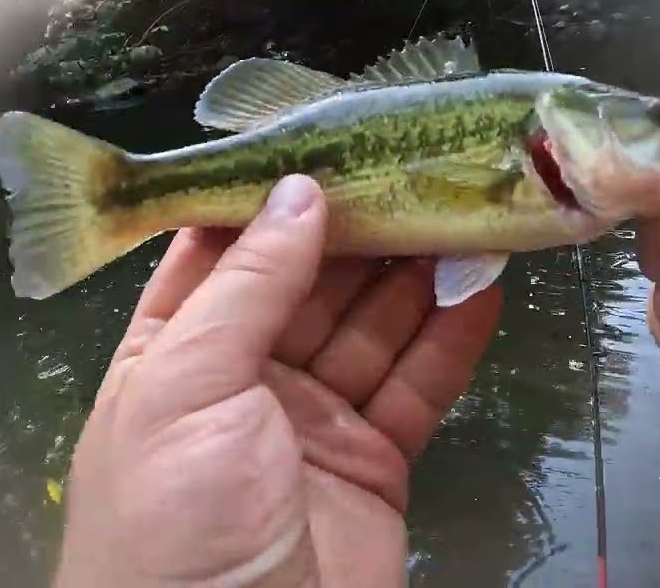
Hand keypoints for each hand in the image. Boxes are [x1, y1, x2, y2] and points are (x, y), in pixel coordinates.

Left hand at [52, 175, 502, 586]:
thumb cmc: (176, 523)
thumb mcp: (185, 389)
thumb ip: (246, 286)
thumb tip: (298, 188)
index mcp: (173, 354)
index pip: (225, 252)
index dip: (276, 196)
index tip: (335, 136)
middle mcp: (242, 379)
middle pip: (311, 283)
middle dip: (363, 228)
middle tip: (424, 163)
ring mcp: (312, 422)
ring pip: (372, 328)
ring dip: (417, 274)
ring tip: (468, 207)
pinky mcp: (374, 464)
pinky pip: (415, 387)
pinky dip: (451, 339)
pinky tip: (485, 288)